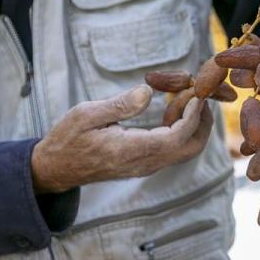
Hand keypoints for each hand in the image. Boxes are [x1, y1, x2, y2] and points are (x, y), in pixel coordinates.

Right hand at [31, 86, 213, 192]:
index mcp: (132, 150)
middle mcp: (145, 163)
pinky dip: (182, 130)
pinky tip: (171, 110)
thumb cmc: (68, 139)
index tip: (196, 93)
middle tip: (200, 96)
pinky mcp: (144, 164)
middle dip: (203, 122)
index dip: (192, 115)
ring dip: (194, 125)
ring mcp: (146, 166)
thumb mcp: (86, 115)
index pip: (177, 137)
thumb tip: (147, 91)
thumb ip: (119, 104)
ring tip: (186, 98)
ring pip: (185, 150)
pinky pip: (173, 150)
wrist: (56, 168)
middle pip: (191, 148)